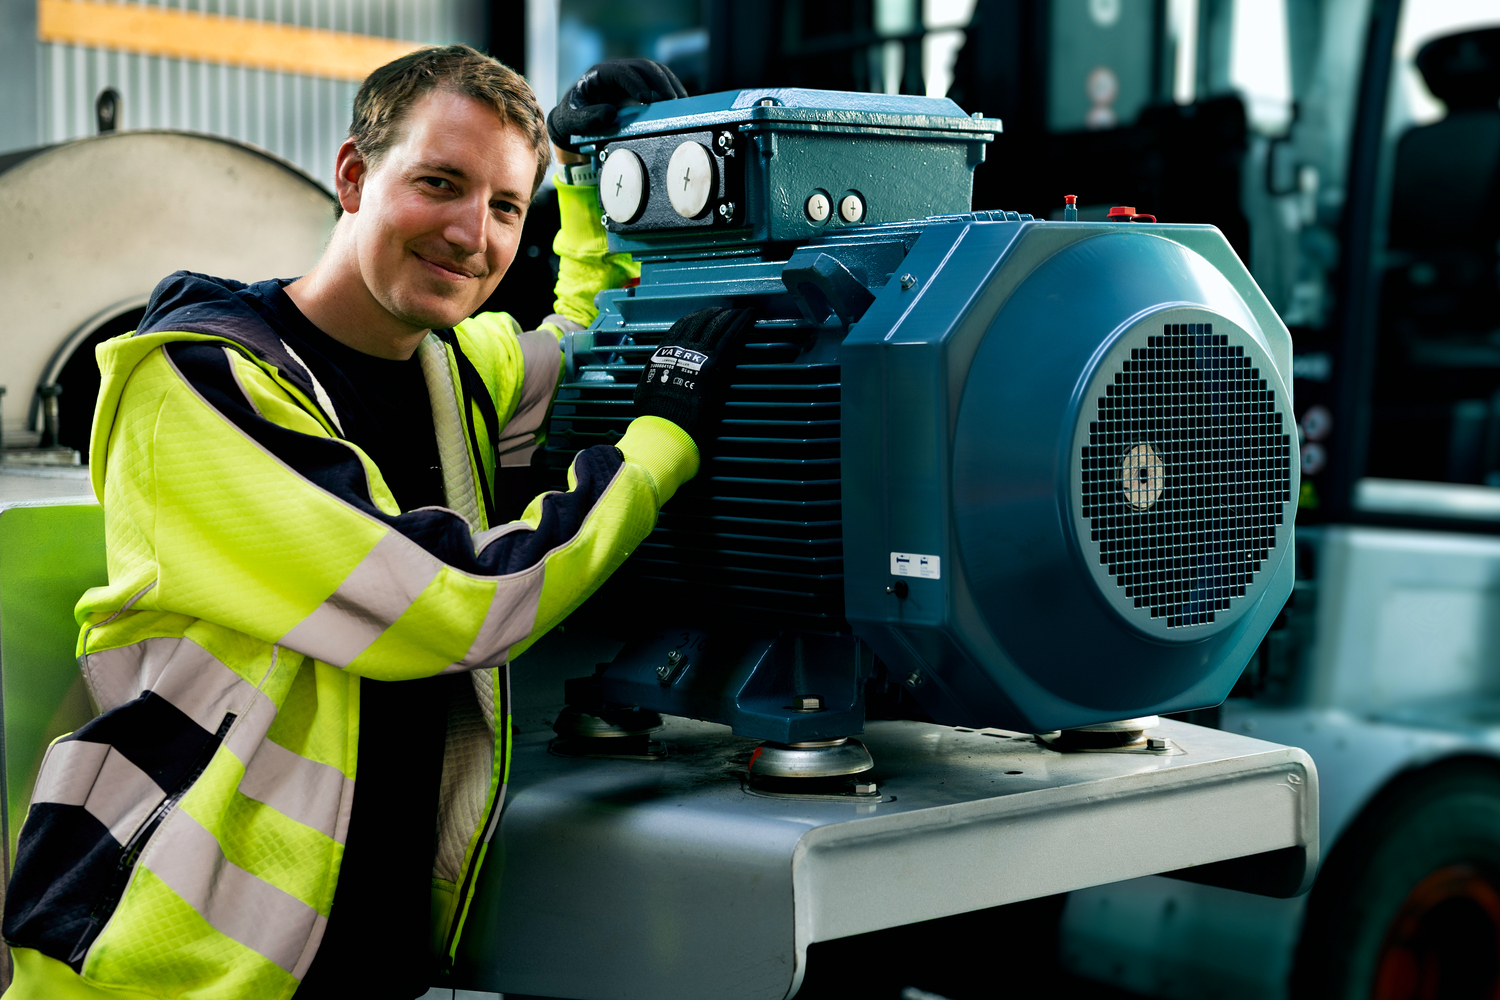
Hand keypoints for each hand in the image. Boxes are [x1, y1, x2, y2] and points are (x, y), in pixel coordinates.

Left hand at [547, 59, 687, 151]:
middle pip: (643, 66)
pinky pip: (659, 83)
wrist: (575, 119)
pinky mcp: (640, 87)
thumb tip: (610, 114)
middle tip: (671, 101)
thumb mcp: (572, 120)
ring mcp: (630, 77)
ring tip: (681, 102)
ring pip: (655, 71)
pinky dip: (671, 90)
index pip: (621, 71)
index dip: (636, 82)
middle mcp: (617, 70)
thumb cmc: (572, 118)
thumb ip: (587, 118)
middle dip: (659, 81)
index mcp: (599, 73)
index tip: (647, 98)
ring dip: (670, 84)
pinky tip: (680, 104)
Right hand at [633, 307, 755, 446]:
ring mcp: (700, 354)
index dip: (695, 318)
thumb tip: (656, 378)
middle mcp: (682, 347)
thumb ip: (656, 377)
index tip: (703, 315)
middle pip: (701, 321)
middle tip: (725, 310)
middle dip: (715, 314)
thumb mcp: (648, 388)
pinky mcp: (716, 363)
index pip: (682, 326)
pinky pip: (731, 337)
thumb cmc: (656, 413)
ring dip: (731, 316)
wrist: (666, 422)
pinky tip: (749, 317)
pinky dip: (742, 324)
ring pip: (718, 325)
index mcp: (665, 352)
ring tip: (741, 311)